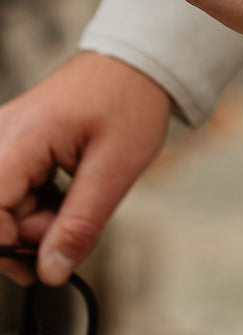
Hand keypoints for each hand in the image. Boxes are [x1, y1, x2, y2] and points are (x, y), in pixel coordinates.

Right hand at [0, 53, 169, 284]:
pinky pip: (16, 190)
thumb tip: (50, 272)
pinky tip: (72, 191)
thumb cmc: (129, 102)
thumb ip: (79, 224)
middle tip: (77, 229)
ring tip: (83, 199)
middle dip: (31, 234)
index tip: (44, 261)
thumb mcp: (114, 169)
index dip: (9, 246)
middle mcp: (1, 138)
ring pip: (6, 207)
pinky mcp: (16, 145)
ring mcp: (6, 140)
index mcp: (18, 140)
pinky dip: (43, 202)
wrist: (136, 63)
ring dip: (41, 220)